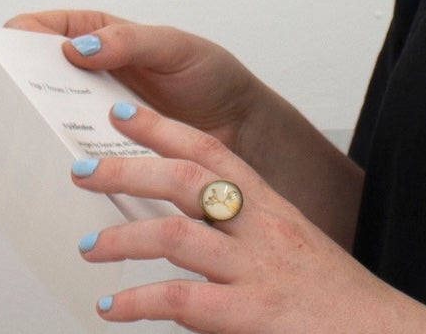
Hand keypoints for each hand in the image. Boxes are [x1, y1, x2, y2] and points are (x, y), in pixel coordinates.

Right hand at [0, 10, 262, 151]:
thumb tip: (79, 46)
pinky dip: (50, 158)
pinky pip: (69, 151)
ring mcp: (93, 113)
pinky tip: (37, 171)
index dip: (10, 39)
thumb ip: (130, 42)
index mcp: (98, 34)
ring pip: (44, 115)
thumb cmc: (211, 77)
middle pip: (30, 74)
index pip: (42, 29)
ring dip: (20, 124)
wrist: (243, 130)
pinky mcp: (105, 150)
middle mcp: (88, 73)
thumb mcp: (175, 47)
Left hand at [71, 103, 425, 332]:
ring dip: (121, 236)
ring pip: (175, 235)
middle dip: (128, 168)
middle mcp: (264, 231)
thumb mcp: (294, 259)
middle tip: (83, 168)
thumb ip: (249, 240)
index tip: (125, 112)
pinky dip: (139, 302)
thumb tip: (199, 236)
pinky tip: (113, 309)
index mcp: (273, 211)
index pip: (214, 152)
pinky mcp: (253, 314)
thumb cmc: (342, 308)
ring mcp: (258, 271)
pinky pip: (182, 300)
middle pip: (187, 179)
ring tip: (86, 245)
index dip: (165, 128)